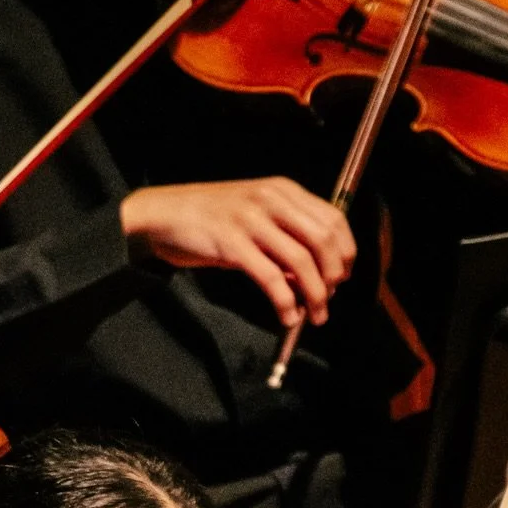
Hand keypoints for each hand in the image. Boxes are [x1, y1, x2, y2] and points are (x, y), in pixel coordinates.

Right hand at [120, 179, 354, 329]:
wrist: (163, 215)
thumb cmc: (210, 221)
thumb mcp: (254, 221)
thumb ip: (284, 242)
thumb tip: (311, 278)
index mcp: (282, 190)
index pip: (333, 218)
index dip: (345, 252)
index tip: (343, 276)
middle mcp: (271, 199)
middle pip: (323, 240)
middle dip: (333, 276)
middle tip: (328, 300)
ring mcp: (251, 220)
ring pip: (301, 261)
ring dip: (314, 295)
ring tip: (314, 316)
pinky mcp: (232, 244)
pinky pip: (271, 278)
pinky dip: (285, 303)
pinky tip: (287, 317)